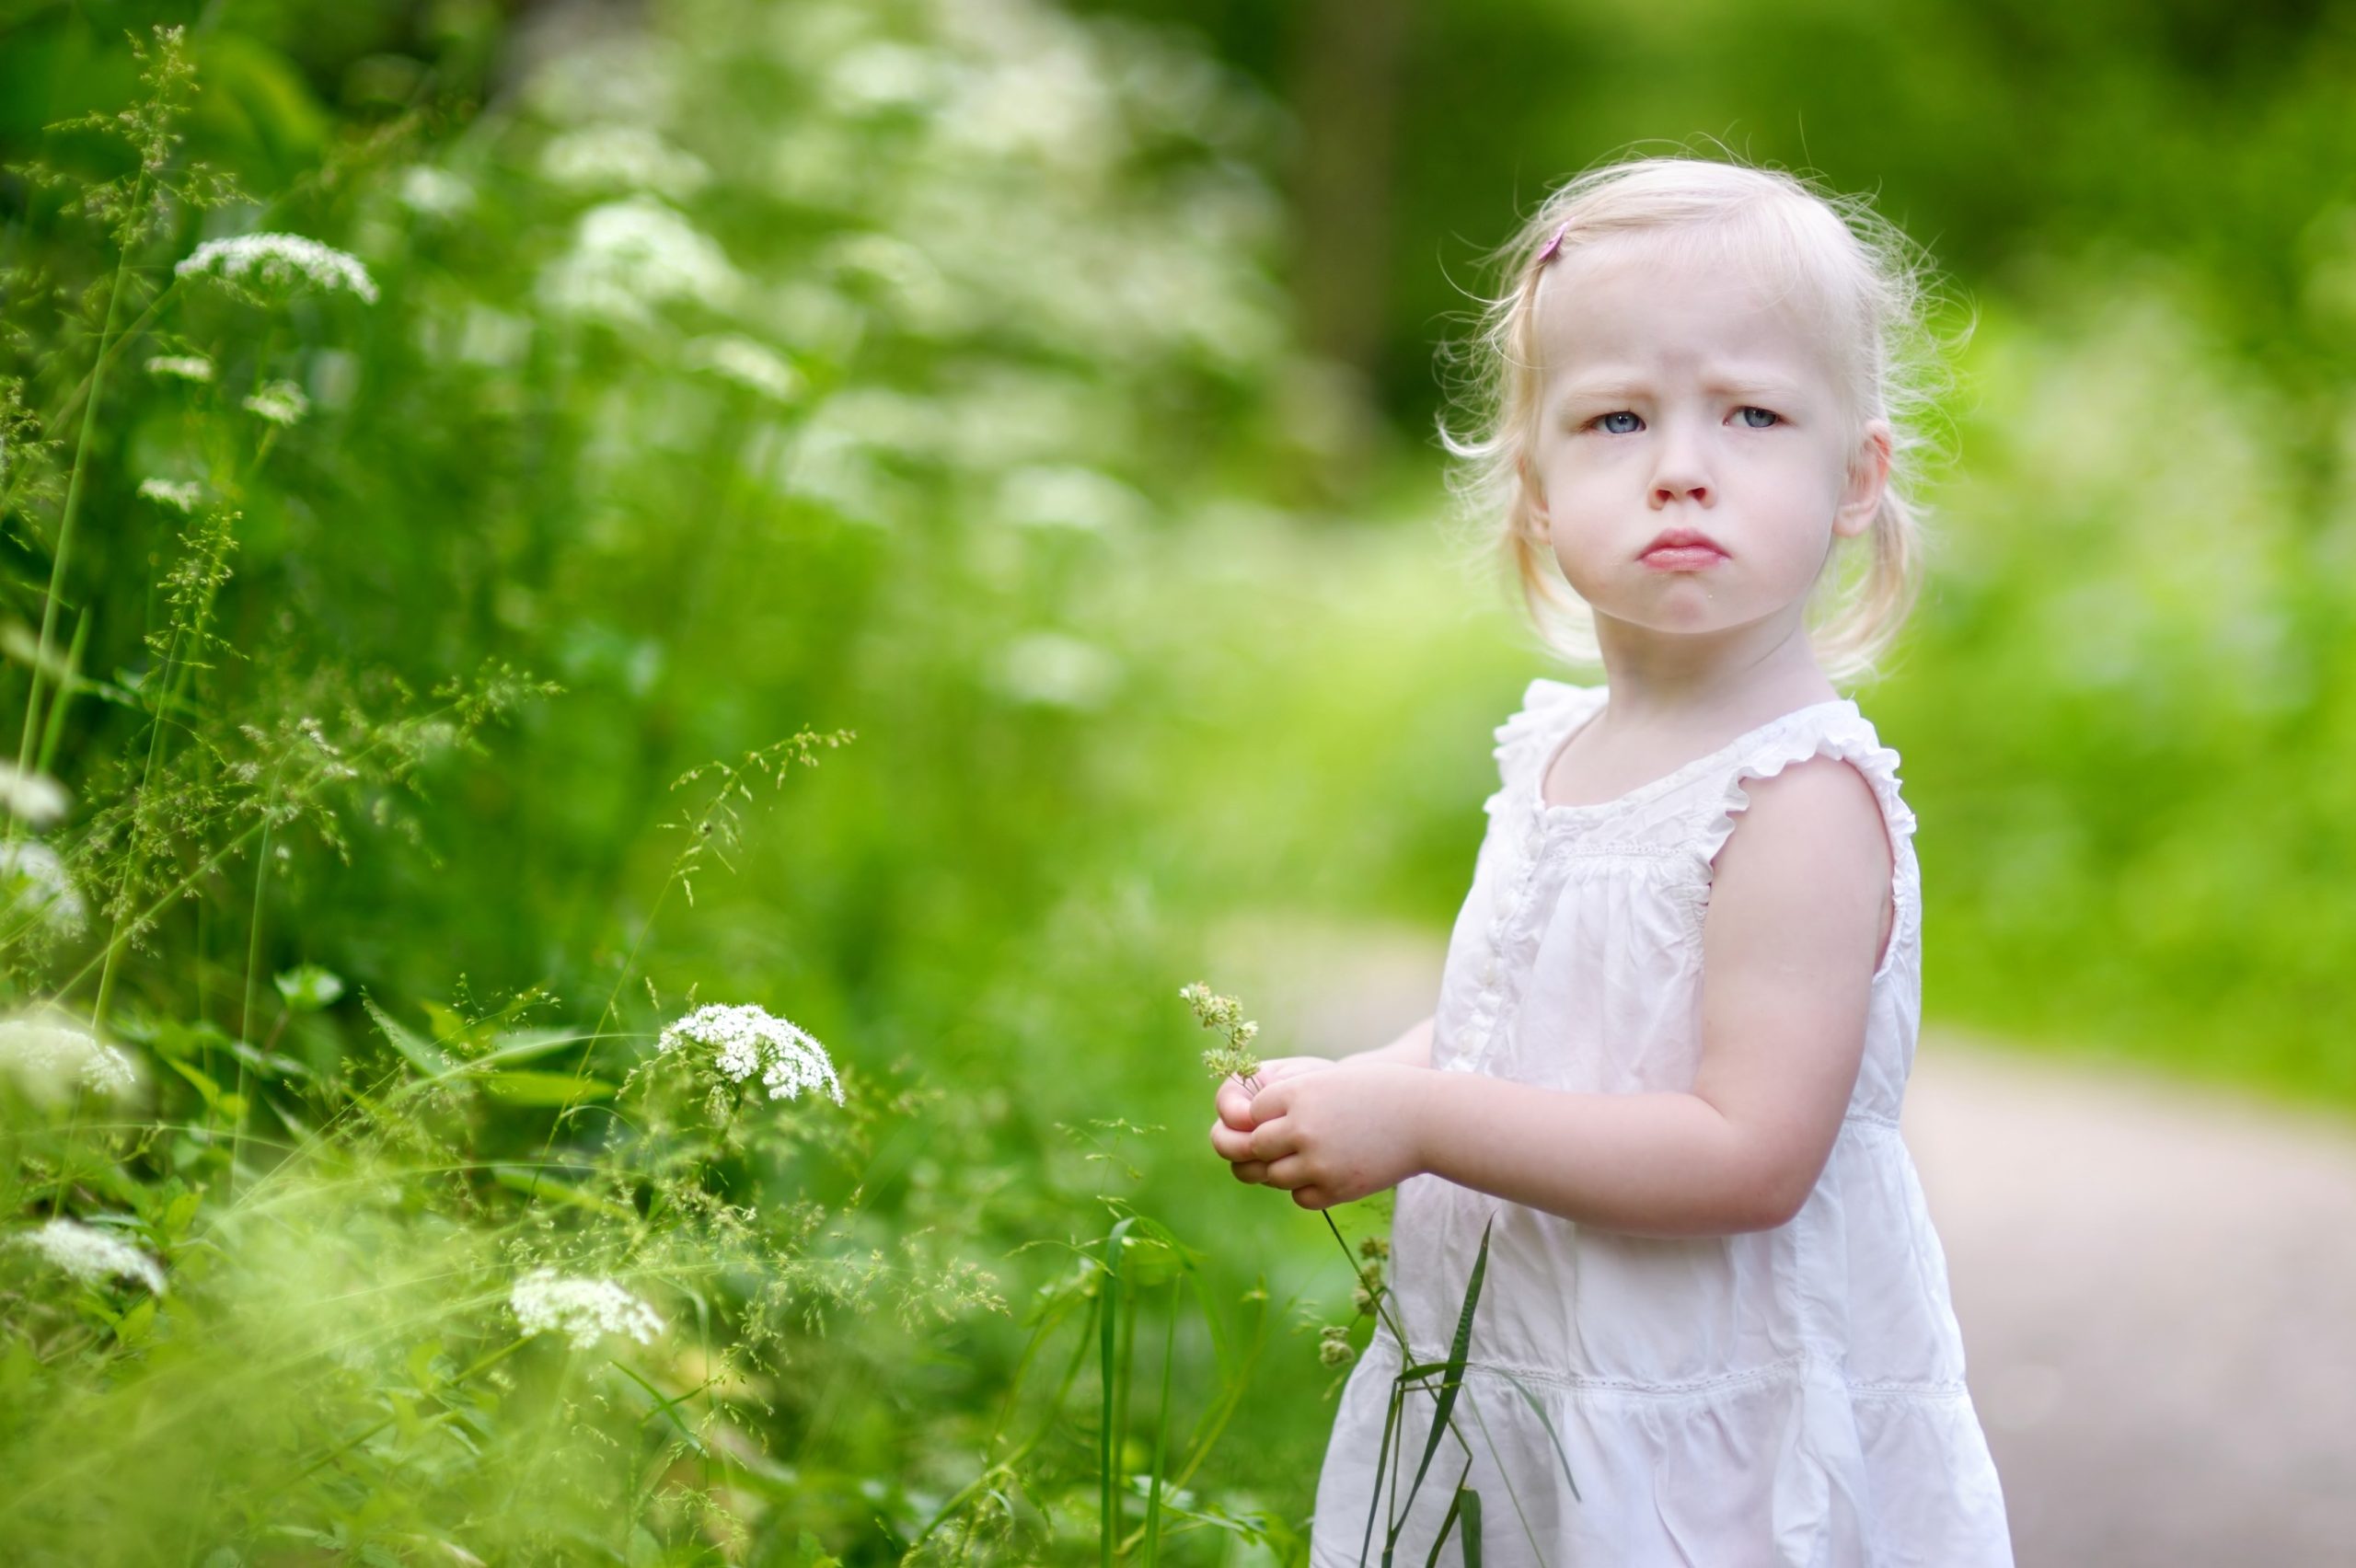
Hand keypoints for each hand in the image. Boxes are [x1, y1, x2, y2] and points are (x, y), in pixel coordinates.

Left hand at [1211, 1061, 1429, 1209]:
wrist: (1426, 1119)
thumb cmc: (1379, 1092)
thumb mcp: (1329, 1082)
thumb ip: (1291, 1100)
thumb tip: (1250, 1124)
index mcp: (1298, 1094)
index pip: (1253, 1111)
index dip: (1266, 1114)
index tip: (1284, 1114)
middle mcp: (1302, 1128)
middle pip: (1256, 1146)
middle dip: (1267, 1145)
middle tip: (1288, 1142)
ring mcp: (1317, 1162)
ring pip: (1273, 1175)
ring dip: (1283, 1168)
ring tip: (1308, 1157)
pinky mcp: (1335, 1189)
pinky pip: (1300, 1196)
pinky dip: (1304, 1188)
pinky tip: (1324, 1173)